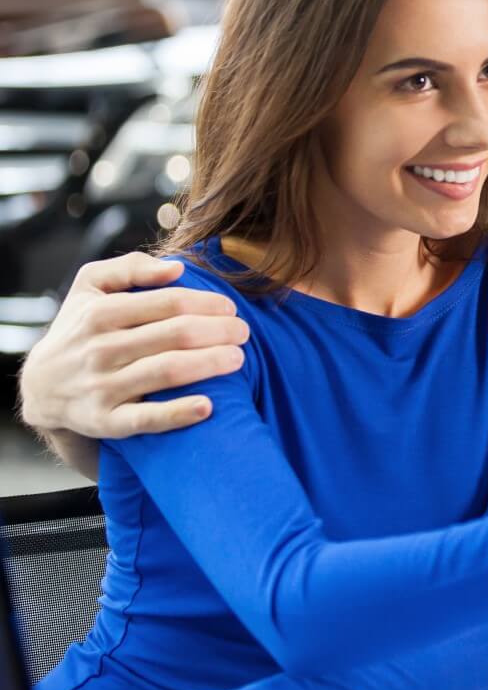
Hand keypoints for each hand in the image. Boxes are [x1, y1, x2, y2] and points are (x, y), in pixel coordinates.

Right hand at [19, 253, 247, 438]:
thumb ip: (130, 268)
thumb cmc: (80, 328)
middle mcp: (100, 349)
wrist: (40, 386)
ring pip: (167, 371)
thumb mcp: (90, 288)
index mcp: (100, 313)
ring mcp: (102, 386)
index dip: (207, 303)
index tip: (231, 307)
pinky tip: (208, 407)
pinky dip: (178, 413)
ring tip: (238, 359)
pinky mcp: (104, 421)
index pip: (168, 303)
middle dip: (218, 331)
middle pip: (175, 335)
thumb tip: (176, 268)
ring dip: (210, 363)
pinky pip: (146, 419)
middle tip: (244, 332)